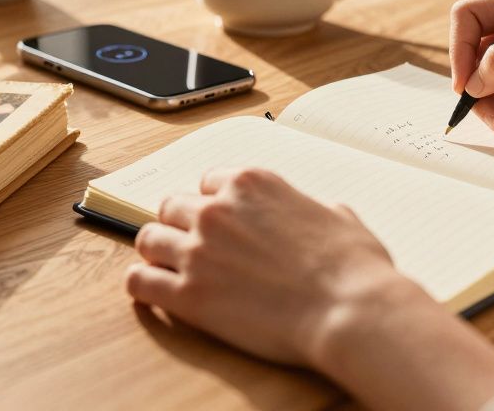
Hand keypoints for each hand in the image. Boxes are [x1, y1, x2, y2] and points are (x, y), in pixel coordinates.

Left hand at [126, 169, 493, 409]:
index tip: (215, 220)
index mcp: (252, 183)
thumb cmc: (353, 268)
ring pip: (148, 238)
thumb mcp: (340, 217)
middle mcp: (218, 210)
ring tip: (166, 266)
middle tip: (190, 244)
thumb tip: (323, 212)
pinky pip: (140, 281)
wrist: (349, 310)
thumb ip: (315, 208)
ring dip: (157, 251)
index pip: (207, 181)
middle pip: (172, 206)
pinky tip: (151, 291)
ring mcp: (198, 251)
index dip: (211, 202)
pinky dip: (142, 285)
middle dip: (180, 224)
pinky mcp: (188, 295)